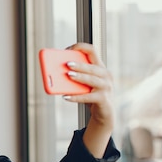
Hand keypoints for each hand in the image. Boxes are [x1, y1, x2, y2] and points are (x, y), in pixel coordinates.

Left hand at [64, 42, 114, 157]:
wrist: (104, 113)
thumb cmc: (91, 94)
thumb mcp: (84, 83)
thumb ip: (75, 77)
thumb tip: (55, 74)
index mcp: (99, 67)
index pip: (92, 51)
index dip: (80, 48)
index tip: (67, 49)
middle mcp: (105, 75)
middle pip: (92, 67)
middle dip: (79, 65)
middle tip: (66, 64)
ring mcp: (106, 87)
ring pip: (92, 80)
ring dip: (80, 77)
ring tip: (68, 75)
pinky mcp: (103, 99)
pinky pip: (88, 97)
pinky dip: (76, 97)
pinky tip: (65, 97)